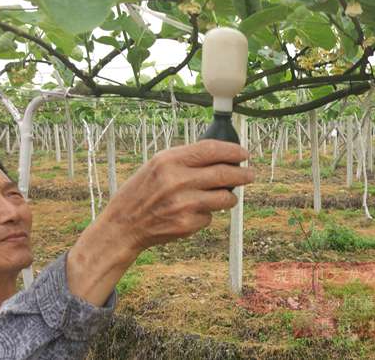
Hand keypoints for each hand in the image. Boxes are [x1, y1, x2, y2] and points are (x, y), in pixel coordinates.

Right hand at [100, 139, 253, 251]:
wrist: (124, 224)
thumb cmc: (142, 191)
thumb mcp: (158, 165)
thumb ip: (187, 158)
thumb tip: (222, 155)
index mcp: (169, 160)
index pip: (211, 150)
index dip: (233, 151)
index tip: (244, 154)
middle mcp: (177, 180)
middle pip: (224, 174)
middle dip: (243, 174)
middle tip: (251, 174)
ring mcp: (183, 204)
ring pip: (225, 198)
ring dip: (229, 197)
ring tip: (224, 196)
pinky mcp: (187, 224)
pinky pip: (210, 216)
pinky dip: (206, 214)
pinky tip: (190, 213)